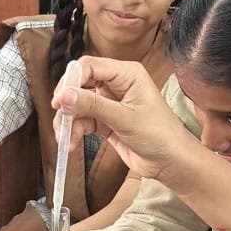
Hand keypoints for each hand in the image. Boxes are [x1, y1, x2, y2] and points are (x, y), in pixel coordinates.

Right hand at [52, 56, 193, 186]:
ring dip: (69, 122)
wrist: (171, 163)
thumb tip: (65, 95)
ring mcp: (110, 102)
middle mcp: (117, 84)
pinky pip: (82, 121)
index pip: (90, 66)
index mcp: (127, 73)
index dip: (71, 81)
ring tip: (67, 140)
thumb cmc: (160, 136)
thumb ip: (93, 106)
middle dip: (68, 103)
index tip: (59, 101)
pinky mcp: (104, 120)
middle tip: (61, 120)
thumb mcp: (125, 119)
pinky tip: (72, 145)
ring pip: (77, 105)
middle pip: (79, 84)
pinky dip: (74, 132)